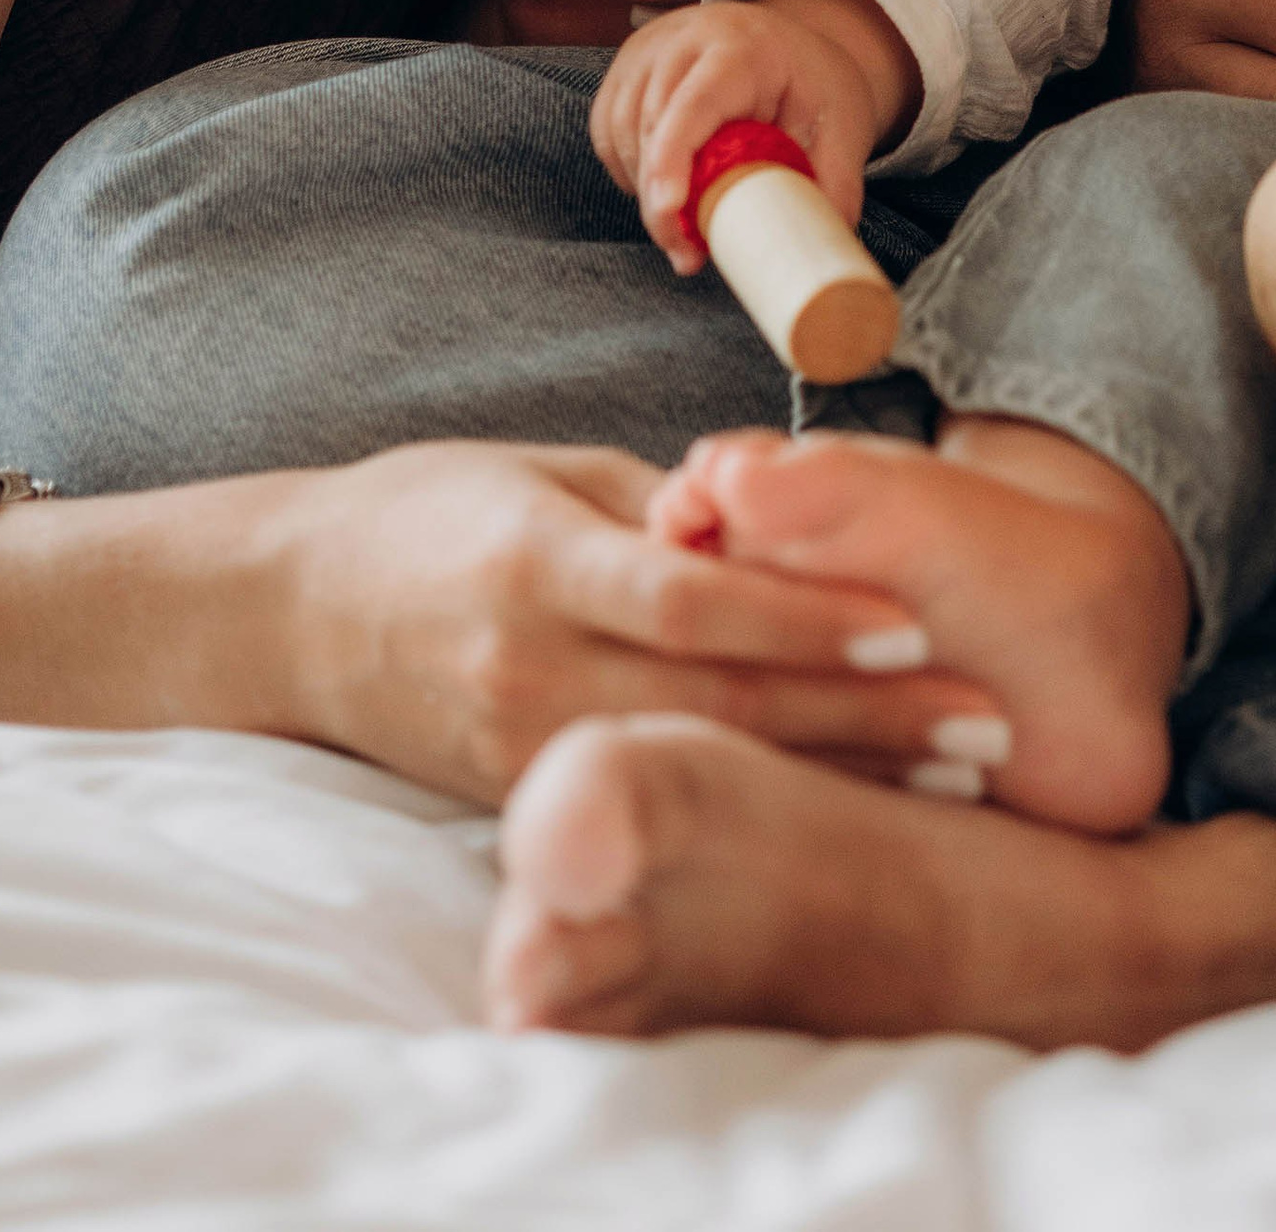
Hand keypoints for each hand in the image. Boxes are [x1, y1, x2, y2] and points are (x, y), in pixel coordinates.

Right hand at [268, 440, 1004, 805]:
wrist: (289, 613)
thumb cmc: (432, 513)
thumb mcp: (544, 472)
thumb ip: (660, 506)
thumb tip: (775, 516)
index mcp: (539, 562)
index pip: (689, 599)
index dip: (803, 616)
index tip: (913, 623)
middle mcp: (531, 668)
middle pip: (718, 700)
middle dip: (862, 715)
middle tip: (986, 719)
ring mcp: (522, 749)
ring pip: (702, 765)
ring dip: (835, 771)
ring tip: (956, 772)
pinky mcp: (518, 803)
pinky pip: (656, 797)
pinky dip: (757, 797)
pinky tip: (849, 800)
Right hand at [590, 0, 914, 254]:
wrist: (791, 43)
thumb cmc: (814, 85)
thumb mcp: (843, 125)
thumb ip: (835, 184)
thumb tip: (821, 245)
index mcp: (742, 47)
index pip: (696, 100)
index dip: (674, 156)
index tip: (669, 209)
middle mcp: (684, 38)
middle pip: (651, 121)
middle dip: (661, 198)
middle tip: (688, 253)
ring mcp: (648, 49)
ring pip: (622, 128)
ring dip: (644, 188)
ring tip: (683, 229)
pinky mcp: (627, 69)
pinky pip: (608, 129)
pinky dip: (628, 169)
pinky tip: (663, 190)